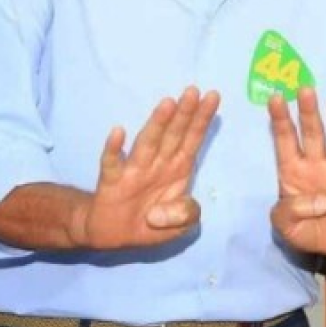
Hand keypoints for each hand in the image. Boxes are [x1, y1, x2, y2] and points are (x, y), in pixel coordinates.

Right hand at [72, 86, 219, 249]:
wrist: (116, 235)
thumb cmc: (153, 221)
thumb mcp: (179, 225)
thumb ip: (185, 215)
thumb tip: (165, 212)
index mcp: (179, 167)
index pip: (193, 138)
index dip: (202, 118)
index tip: (213, 96)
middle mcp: (159, 163)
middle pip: (174, 134)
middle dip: (184, 113)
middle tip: (193, 91)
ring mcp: (135, 170)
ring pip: (148, 142)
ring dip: (157, 123)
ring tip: (167, 103)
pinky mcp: (112, 182)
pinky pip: (112, 163)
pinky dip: (114, 149)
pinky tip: (118, 132)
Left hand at [269, 88, 325, 257]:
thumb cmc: (308, 231)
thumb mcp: (286, 229)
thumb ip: (289, 214)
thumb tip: (320, 201)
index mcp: (293, 172)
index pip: (285, 141)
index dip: (280, 120)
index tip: (276, 98)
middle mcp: (317, 165)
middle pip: (312, 134)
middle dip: (308, 113)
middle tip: (305, 90)